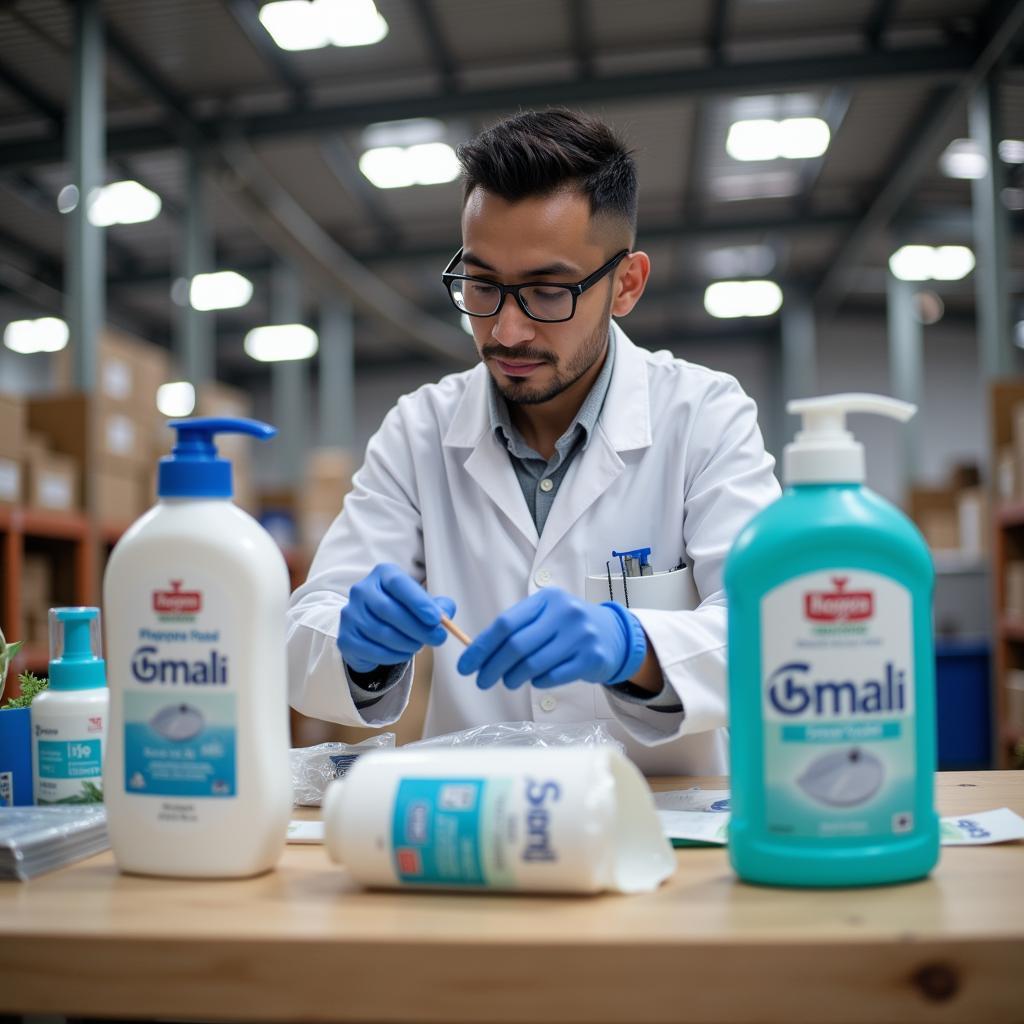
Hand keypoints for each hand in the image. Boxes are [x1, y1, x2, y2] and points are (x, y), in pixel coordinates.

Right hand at [338, 563, 454, 673]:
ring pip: (381, 632)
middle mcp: (362, 590)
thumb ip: (438, 607)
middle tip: (438, 638)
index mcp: (382, 575)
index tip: (436, 619)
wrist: (372, 631)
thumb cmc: (402, 611)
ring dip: (407, 643)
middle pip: (389, 610)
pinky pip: (372, 650)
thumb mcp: (422, 604)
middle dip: (418, 627)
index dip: (418, 602)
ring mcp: (350, 614)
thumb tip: (445, 616)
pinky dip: (393, 655)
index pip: (398, 584)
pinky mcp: (346, 637)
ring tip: (419, 645)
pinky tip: (403, 653)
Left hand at [456, 587, 644, 689]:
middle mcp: (565, 613)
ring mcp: (581, 636)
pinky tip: (534, 680)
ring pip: (533, 664)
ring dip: (513, 678)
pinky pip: (553, 677)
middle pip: (516, 646)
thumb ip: (516, 628)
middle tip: (481, 681)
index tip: (465, 666)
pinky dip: (537, 682)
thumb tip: (475, 653)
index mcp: (547, 598)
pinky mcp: (591, 658)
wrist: (613, 634)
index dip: (481, 647)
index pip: (505, 624)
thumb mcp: (545, 615)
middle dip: (492, 667)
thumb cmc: (567, 626)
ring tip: (508, 681)